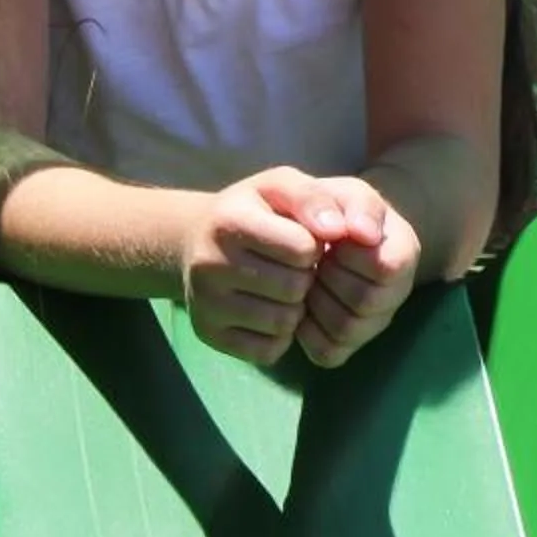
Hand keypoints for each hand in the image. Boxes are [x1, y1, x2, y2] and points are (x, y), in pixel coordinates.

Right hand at [180, 167, 371, 368]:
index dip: (313, 244)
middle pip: (295, 288)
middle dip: (304, 276)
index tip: (301, 238)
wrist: (196, 239)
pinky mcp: (208, 335)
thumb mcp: (282, 186)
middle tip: (290, 266)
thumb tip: (340, 230)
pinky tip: (266, 309)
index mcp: (228, 220)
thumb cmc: (253, 209)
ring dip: (294, 307)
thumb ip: (316, 198)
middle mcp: (208, 264)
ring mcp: (205, 304)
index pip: (303, 248)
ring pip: (284, 323)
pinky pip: (268, 350)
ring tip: (278, 285)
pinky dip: (278, 335)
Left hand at [297, 178, 421, 370]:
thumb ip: (357, 204)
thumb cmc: (336, 210)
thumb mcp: (347, 194)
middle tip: (313, 259)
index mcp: (404, 253)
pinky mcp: (346, 346)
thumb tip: (363, 233)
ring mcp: (372, 324)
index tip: (330, 237)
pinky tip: (302, 304)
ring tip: (308, 278)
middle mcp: (396, 294)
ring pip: (345, 329)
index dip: (349, 253)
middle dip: (329, 277)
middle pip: (365, 301)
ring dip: (316, 302)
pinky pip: (327, 352)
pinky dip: (306, 330)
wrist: (324, 232)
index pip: (384, 267)